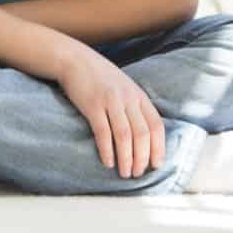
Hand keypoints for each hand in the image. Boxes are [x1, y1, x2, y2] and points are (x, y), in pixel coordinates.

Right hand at [55, 42, 165, 178]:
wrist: (73, 59)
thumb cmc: (99, 77)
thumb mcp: (124, 87)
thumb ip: (135, 106)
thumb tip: (144, 135)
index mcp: (139, 96)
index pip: (156, 126)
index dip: (159, 148)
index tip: (156, 165)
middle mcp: (128, 99)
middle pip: (142, 134)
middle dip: (142, 158)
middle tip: (137, 173)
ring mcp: (110, 101)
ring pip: (125, 136)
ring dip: (126, 158)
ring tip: (124, 173)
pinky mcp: (91, 105)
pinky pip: (103, 132)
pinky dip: (107, 149)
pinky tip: (107, 162)